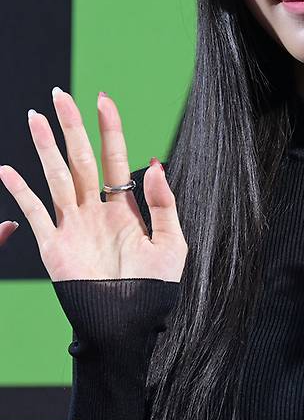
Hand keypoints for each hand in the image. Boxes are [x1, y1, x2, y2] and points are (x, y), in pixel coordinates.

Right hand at [0, 89, 187, 280]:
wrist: (129, 324)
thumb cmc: (154, 288)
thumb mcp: (170, 244)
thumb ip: (164, 204)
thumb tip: (153, 163)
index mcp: (124, 207)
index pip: (114, 157)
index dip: (109, 128)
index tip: (102, 98)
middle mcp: (96, 210)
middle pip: (80, 158)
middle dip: (71, 126)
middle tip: (60, 94)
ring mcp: (73, 225)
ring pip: (56, 176)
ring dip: (45, 147)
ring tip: (35, 117)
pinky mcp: (54, 246)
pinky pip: (35, 213)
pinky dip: (21, 192)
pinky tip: (7, 169)